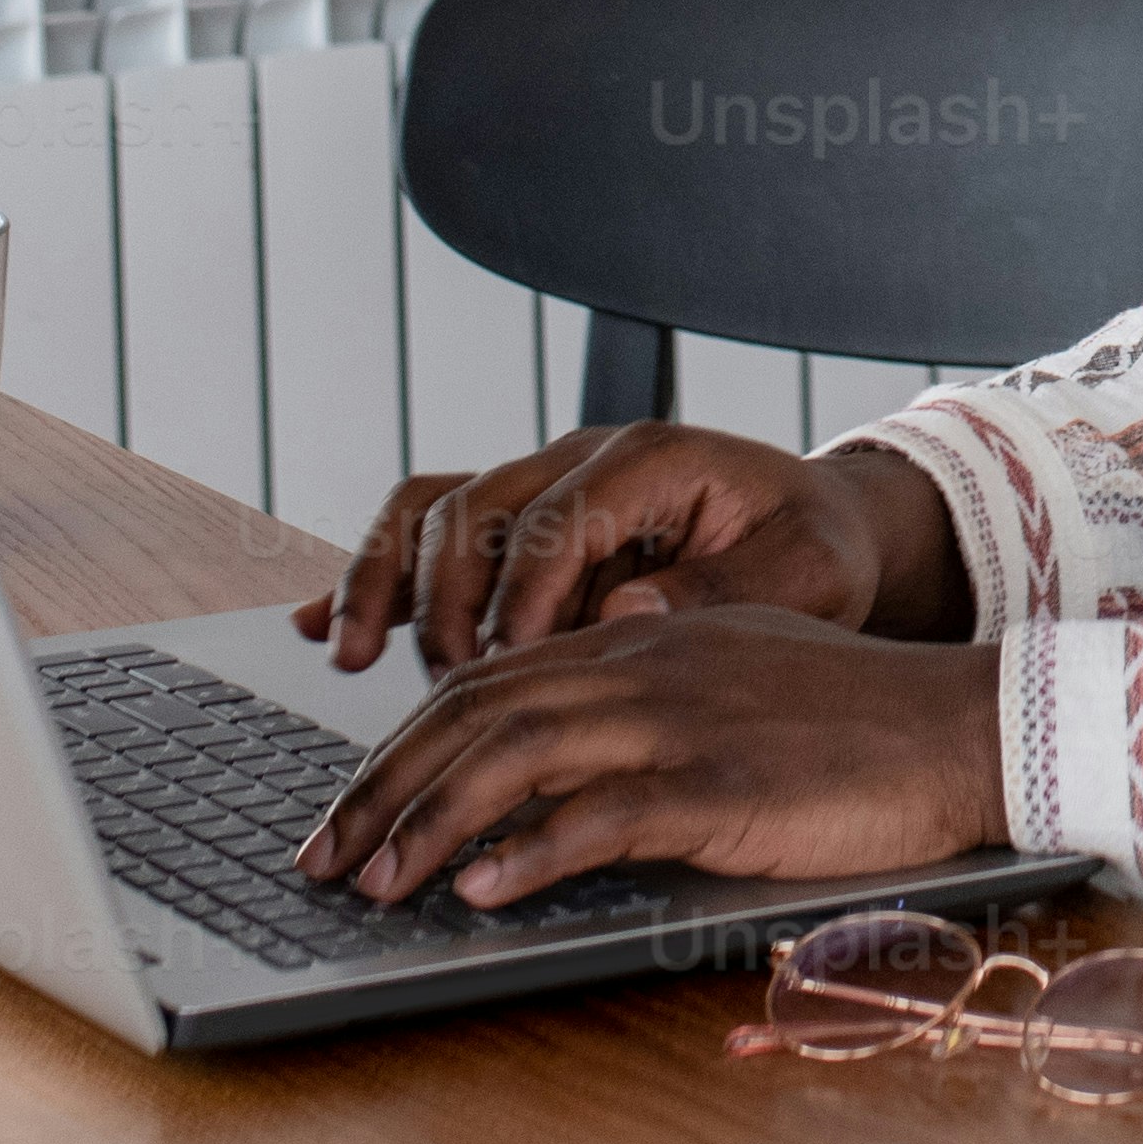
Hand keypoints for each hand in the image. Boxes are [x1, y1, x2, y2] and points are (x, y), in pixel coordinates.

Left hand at [304, 604, 1012, 907]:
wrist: (963, 727)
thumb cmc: (854, 717)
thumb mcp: (733, 678)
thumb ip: (647, 693)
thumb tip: (564, 739)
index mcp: (638, 641)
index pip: (484, 681)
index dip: (402, 746)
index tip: (350, 810)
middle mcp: (643, 667)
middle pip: (473, 714)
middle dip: (381, 789)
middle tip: (324, 858)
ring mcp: (680, 723)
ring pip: (514, 759)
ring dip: (429, 824)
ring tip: (376, 884)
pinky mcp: (720, 787)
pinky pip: (600, 816)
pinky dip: (528, 853)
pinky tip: (481, 892)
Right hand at [315, 423, 968, 674]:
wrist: (816, 529)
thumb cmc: (813, 552)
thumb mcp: (805, 573)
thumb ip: (724, 589)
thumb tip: (625, 604)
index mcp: (652, 459)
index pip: (556, 518)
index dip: (523, 596)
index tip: (511, 670)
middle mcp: (581, 460)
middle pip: (474, 507)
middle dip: (445, 600)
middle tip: (444, 685)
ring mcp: (542, 486)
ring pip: (432, 511)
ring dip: (386, 581)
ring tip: (352, 655)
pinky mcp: (519, 527)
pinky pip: (425, 533)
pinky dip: (375, 577)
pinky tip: (326, 630)